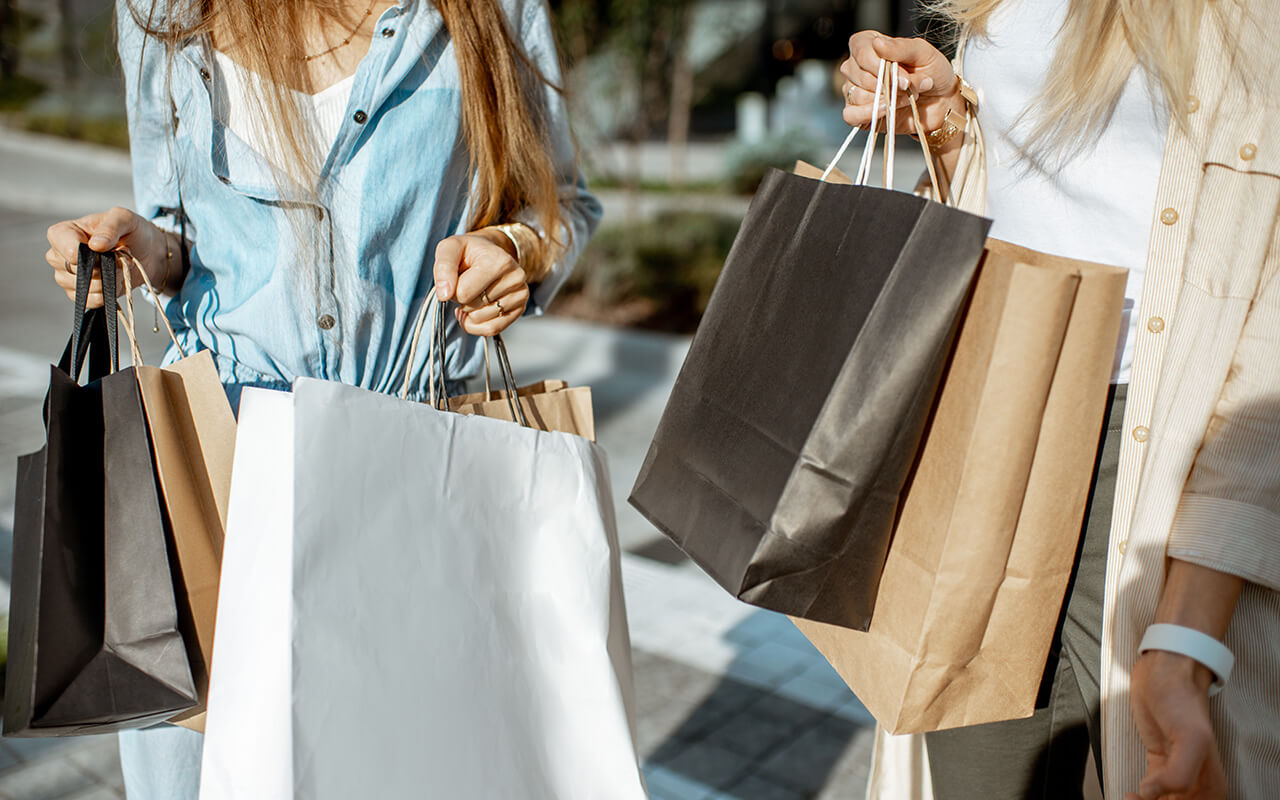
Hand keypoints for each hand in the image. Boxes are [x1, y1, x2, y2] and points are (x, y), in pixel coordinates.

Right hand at [45, 207, 167, 307]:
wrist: (148, 253)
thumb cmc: (132, 232)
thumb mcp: (125, 219)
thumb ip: (110, 227)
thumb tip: (96, 245)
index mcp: (63, 233)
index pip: (65, 248)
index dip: (87, 253)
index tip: (104, 248)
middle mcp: (59, 256)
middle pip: (76, 271)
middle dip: (104, 266)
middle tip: (117, 255)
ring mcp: (68, 278)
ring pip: (85, 288)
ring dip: (109, 279)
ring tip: (117, 265)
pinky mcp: (81, 295)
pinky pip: (92, 301)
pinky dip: (109, 293)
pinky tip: (115, 280)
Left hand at [433, 230, 528, 336]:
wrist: (489, 253)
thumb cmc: (468, 252)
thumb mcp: (449, 248)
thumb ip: (443, 268)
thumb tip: (444, 294)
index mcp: (499, 261)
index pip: (464, 293)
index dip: (453, 289)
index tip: (458, 277)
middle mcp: (515, 278)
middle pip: (472, 307)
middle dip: (462, 300)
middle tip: (467, 284)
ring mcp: (520, 295)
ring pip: (480, 320)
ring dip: (469, 312)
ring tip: (473, 294)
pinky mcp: (520, 310)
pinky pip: (492, 329)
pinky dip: (477, 325)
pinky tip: (476, 310)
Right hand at [840, 31, 962, 134]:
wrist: (942, 100)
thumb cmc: (932, 72)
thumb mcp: (923, 52)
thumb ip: (901, 47)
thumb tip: (878, 44)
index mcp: (868, 45)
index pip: (861, 51)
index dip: (881, 65)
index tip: (905, 77)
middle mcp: (856, 67)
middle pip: (860, 76)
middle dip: (889, 85)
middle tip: (909, 87)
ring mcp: (854, 91)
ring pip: (858, 96)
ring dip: (887, 100)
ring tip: (906, 98)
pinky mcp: (857, 114)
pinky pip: (851, 115)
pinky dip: (868, 114)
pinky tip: (886, 110)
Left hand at [1125, 650, 1226, 799]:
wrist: (1165, 673)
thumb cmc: (1182, 701)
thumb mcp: (1191, 738)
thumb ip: (1179, 773)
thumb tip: (1151, 794)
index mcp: (1211, 786)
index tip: (1147, 798)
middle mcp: (1197, 785)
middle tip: (1133, 797)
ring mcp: (1177, 775)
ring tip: (1129, 797)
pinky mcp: (1158, 765)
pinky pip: (1152, 794)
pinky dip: (1141, 798)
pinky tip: (1129, 795)